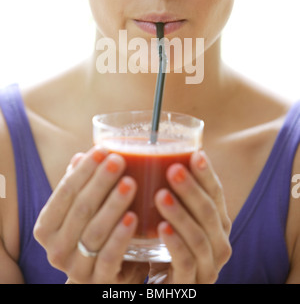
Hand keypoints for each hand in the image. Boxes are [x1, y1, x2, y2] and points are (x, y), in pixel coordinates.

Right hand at [33, 148, 147, 283]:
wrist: (105, 277)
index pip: (64, 192)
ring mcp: (76, 268)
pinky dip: (121, 235)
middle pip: (80, 209)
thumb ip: (80, 187)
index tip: (103, 151)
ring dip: (113, 204)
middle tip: (119, 160)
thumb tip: (81, 156)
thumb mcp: (83, 211)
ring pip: (94, 231)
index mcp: (46, 228)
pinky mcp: (98, 280)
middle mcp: (55, 249)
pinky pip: (109, 256)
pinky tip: (133, 217)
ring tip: (130, 182)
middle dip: (101, 182)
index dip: (84, 170)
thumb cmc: (93, 235)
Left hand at [149, 151, 231, 283]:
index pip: (216, 194)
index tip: (195, 154)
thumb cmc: (168, 246)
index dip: (207, 175)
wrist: (167, 287)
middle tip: (172, 169)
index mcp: (218, 223)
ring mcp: (209, 267)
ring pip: (199, 238)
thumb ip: (174, 192)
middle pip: (210, 214)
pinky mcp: (192, 284)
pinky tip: (162, 228)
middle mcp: (220, 244)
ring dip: (180, 215)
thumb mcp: (175, 218)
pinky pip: (187, 263)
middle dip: (191, 190)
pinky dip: (175, 244)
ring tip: (161, 196)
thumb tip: (156, 152)